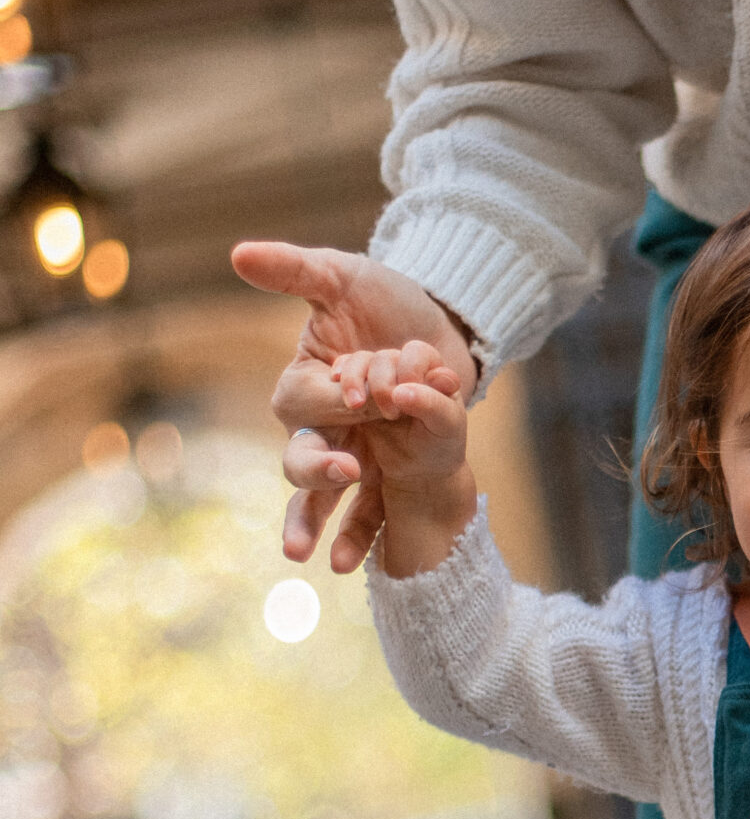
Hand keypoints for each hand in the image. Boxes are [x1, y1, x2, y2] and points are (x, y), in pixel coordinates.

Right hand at [235, 241, 479, 571]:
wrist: (441, 324)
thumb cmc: (384, 300)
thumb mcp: (343, 277)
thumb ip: (295, 271)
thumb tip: (239, 253)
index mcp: (306, 381)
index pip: (302, 400)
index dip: (330, 398)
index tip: (360, 393)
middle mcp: (324, 424)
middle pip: (300, 456)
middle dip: (314, 470)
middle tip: (340, 472)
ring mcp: (356, 451)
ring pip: (322, 496)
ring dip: (316, 523)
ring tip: (308, 557)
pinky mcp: (391, 469)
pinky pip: (372, 510)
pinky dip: (362, 535)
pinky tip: (353, 566)